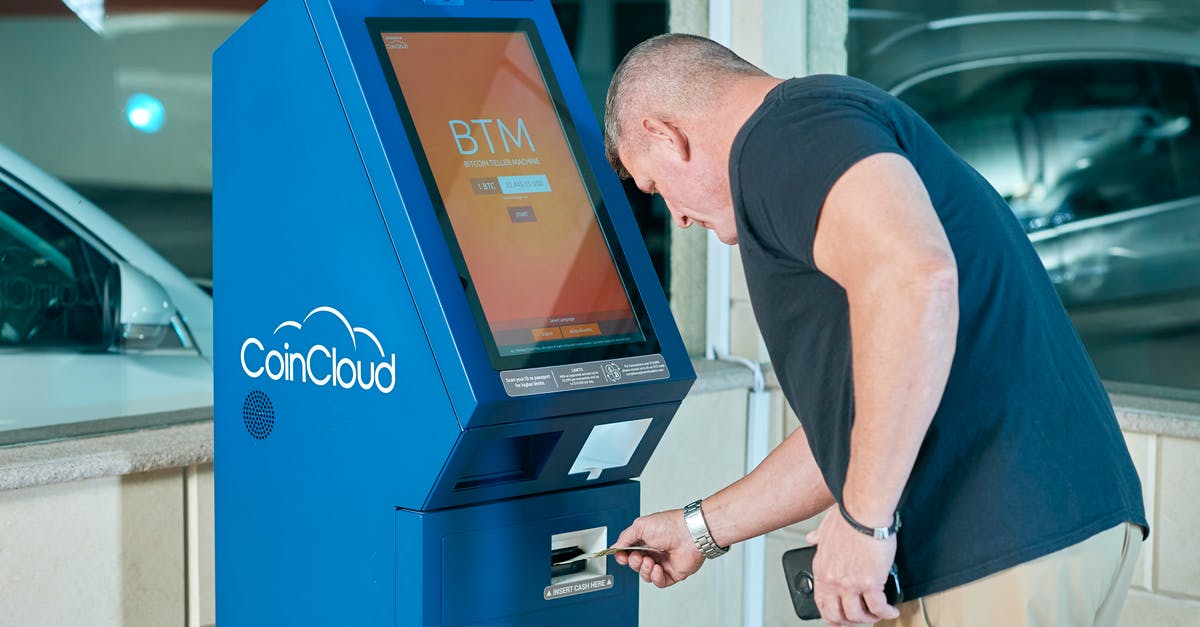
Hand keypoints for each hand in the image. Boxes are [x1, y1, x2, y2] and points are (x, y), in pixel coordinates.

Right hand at [613, 509, 703, 587]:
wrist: (690, 533)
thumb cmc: (670, 525)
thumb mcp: (640, 526)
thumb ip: (625, 538)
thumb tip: (616, 547)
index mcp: (646, 539)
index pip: (629, 552)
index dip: (623, 556)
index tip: (621, 556)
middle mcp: (654, 551)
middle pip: (636, 565)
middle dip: (634, 562)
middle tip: (639, 556)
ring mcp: (663, 563)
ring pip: (646, 575)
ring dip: (645, 570)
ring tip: (650, 561)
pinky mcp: (673, 573)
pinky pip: (659, 582)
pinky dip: (656, 577)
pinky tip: (658, 568)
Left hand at [805, 505, 900, 624]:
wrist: (863, 511)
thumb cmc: (848, 516)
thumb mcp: (824, 527)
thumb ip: (817, 537)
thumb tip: (811, 538)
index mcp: (821, 569)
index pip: (821, 602)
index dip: (832, 614)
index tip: (840, 616)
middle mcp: (833, 579)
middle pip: (837, 615)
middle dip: (849, 621)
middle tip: (860, 619)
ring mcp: (850, 583)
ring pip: (857, 615)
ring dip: (869, 618)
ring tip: (878, 613)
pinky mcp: (870, 582)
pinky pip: (878, 607)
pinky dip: (886, 612)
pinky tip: (891, 610)